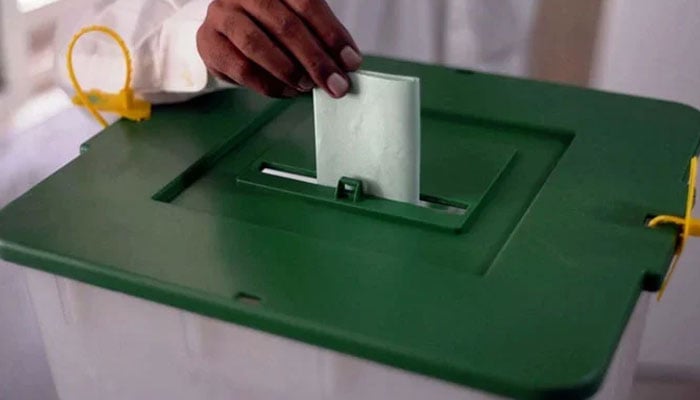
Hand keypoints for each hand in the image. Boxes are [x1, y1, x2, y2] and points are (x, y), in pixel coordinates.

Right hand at [196, 0, 362, 97]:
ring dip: (289, 71)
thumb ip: (320, 36)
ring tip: (307, 86)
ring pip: (258, 44)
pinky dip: (268, 84)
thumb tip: (347, 62)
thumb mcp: (297, 21)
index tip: (351, 62)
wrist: (225, 32)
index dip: (332, 35)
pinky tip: (287, 91)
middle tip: (335, 84)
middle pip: (286, 25)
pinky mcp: (208, 41)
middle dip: (316, 60)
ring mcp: (222, 14)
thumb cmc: (268, 26)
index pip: (308, 4)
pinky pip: (241, 67)